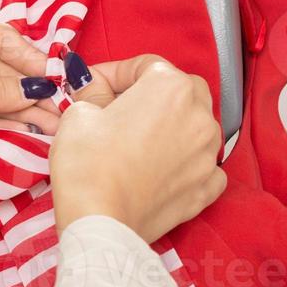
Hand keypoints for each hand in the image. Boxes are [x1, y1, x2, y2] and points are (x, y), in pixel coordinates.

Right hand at [50, 55, 225, 241]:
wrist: (101, 222)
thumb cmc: (88, 164)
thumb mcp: (78, 115)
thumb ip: (93, 93)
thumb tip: (94, 87)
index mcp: (170, 88)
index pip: (144, 64)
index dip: (112, 73)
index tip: (91, 86)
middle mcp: (200, 115)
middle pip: (179, 90)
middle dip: (150, 94)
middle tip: (116, 109)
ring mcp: (208, 154)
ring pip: (193, 125)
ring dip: (169, 126)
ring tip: (135, 141)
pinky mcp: (208, 187)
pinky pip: (201, 163)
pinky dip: (183, 161)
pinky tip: (158, 168)